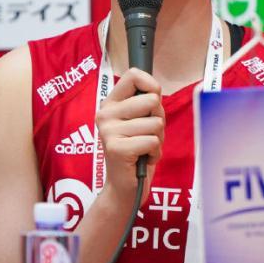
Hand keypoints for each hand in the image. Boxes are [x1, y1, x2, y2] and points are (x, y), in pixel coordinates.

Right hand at [95, 67, 164, 205]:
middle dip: (158, 119)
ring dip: (157, 139)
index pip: (133, 75)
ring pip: (155, 123)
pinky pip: (153, 141)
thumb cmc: (137, 150)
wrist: (124, 187)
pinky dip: (155, 153)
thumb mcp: (141, 120)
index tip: (153, 100)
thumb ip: (146, 102)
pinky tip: (143, 159)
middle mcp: (105, 114)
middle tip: (147, 134)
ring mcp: (109, 131)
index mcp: (110, 103)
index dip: (151, 85)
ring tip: (144, 148)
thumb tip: (154, 93)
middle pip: (151, 100)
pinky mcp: (117, 148)